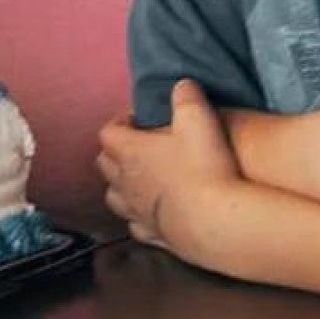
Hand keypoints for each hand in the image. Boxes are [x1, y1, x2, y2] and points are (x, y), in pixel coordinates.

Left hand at [97, 80, 242, 255]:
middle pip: (104, 164)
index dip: (119, 123)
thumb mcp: (199, 121)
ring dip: (120, 186)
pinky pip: (135, 225)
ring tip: (138, 180)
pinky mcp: (152, 234)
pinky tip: (150, 214)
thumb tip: (182, 84)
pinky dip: (137, 217)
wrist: (215, 221)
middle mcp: (125, 182)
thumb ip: (187, 98)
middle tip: (136, 145)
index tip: (137, 119)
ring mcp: (136, 211)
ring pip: (113, 197)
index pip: (108, 132)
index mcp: (130, 151)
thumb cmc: (204, 166)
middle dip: (114, 152)